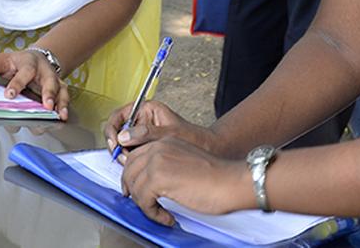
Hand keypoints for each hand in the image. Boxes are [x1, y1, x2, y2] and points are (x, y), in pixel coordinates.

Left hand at [0, 49, 69, 118]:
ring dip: (60, 103)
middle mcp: (44, 71)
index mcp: (29, 63)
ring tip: (58, 115)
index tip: (9, 95)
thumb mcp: (2, 60)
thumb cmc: (17, 63)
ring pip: (61, 90)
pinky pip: (64, 98)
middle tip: (46, 106)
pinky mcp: (60, 90)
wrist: (35, 59)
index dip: (17, 84)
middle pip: (49, 81)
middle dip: (48, 93)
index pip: (24, 72)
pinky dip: (64, 107)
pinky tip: (62, 117)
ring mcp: (54, 81)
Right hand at [104, 99, 216, 154]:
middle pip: (117, 132)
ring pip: (123, 146)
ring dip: (124, 156)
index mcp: (147, 109)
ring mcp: (143, 136)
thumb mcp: (169, 133)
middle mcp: (142, 121)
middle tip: (124, 158)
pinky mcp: (145, 148)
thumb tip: (123, 136)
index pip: (119, 115)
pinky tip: (138, 169)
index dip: (112, 129)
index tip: (115, 142)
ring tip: (133, 164)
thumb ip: (146, 133)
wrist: (208, 151)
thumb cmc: (194, 138)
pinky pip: (131, 155)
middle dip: (118, 146)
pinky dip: (131, 162)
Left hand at [120, 138, 252, 225]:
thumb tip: (148, 183)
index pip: (135, 156)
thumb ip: (166, 165)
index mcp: (165, 141)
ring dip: (144, 204)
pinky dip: (152, 213)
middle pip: (129, 169)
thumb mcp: (185, 162)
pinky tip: (166, 217)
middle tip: (142, 204)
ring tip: (160, 213)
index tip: (134, 190)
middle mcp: (158, 147)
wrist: (230, 181)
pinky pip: (143, 200)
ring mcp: (156, 161)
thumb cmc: (215, 177)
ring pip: (134, 186)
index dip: (131, 175)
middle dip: (132, 189)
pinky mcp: (158, 178)